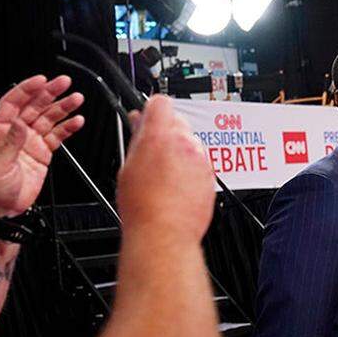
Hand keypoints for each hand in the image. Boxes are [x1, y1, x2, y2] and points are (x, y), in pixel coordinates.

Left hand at [0, 75, 84, 216]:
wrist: (0, 209)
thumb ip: (10, 142)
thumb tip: (19, 124)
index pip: (13, 103)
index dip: (27, 90)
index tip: (41, 81)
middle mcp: (15, 132)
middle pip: (34, 106)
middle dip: (50, 93)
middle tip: (64, 83)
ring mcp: (30, 141)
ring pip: (48, 118)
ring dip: (63, 108)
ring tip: (76, 99)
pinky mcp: (42, 152)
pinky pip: (57, 136)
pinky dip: (68, 128)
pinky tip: (76, 121)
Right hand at [116, 95, 215, 237]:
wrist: (164, 234)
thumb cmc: (143, 206)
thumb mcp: (127, 166)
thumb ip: (136, 139)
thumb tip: (139, 124)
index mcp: (159, 136)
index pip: (160, 102)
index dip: (152, 110)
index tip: (147, 118)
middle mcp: (184, 144)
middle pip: (177, 122)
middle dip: (166, 132)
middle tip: (153, 151)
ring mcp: (200, 160)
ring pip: (190, 144)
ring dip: (180, 152)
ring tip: (164, 176)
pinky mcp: (210, 176)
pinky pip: (200, 164)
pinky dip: (190, 170)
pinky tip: (176, 187)